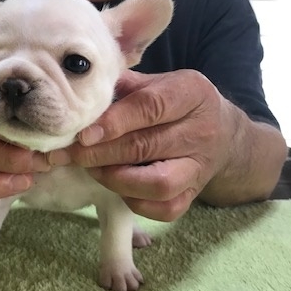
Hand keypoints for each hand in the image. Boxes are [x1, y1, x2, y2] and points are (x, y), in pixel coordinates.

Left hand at [48, 69, 241, 221]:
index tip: (83, 134)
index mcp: (191, 93)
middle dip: (101, 153)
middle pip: (146, 147)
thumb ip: (124, 86)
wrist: (221, 132)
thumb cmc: (175, 103)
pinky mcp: (193, 195)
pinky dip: (134, 201)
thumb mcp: (156, 82)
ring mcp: (200, 167)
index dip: (114, 122)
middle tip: (69, 154)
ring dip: (117, 179)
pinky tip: (116, 185)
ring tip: (92, 169)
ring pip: (159, 184)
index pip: (150, 107)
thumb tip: (82, 96)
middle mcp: (201, 131)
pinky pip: (163, 208)